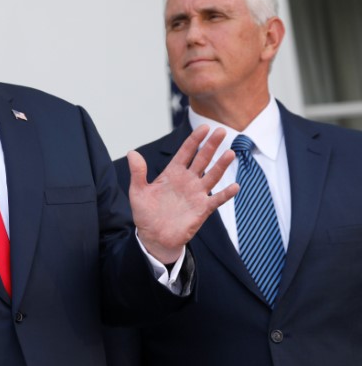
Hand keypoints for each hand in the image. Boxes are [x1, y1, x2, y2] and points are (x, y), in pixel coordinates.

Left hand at [128, 125, 237, 263]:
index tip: (204, 128)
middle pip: (202, 159)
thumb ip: (137, 173)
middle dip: (211, 145)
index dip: (195, 140)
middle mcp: (187, 180)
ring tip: (230, 153)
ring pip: (212, 176)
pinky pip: (216, 200)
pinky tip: (234, 186)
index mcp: (172, 173)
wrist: (153, 237)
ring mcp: (196, 194)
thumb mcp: (138, 192)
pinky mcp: (202, 209)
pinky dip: (226, 194)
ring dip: (221, 166)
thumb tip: (132, 153)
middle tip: (221, 131)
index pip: (186, 152)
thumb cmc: (146, 214)